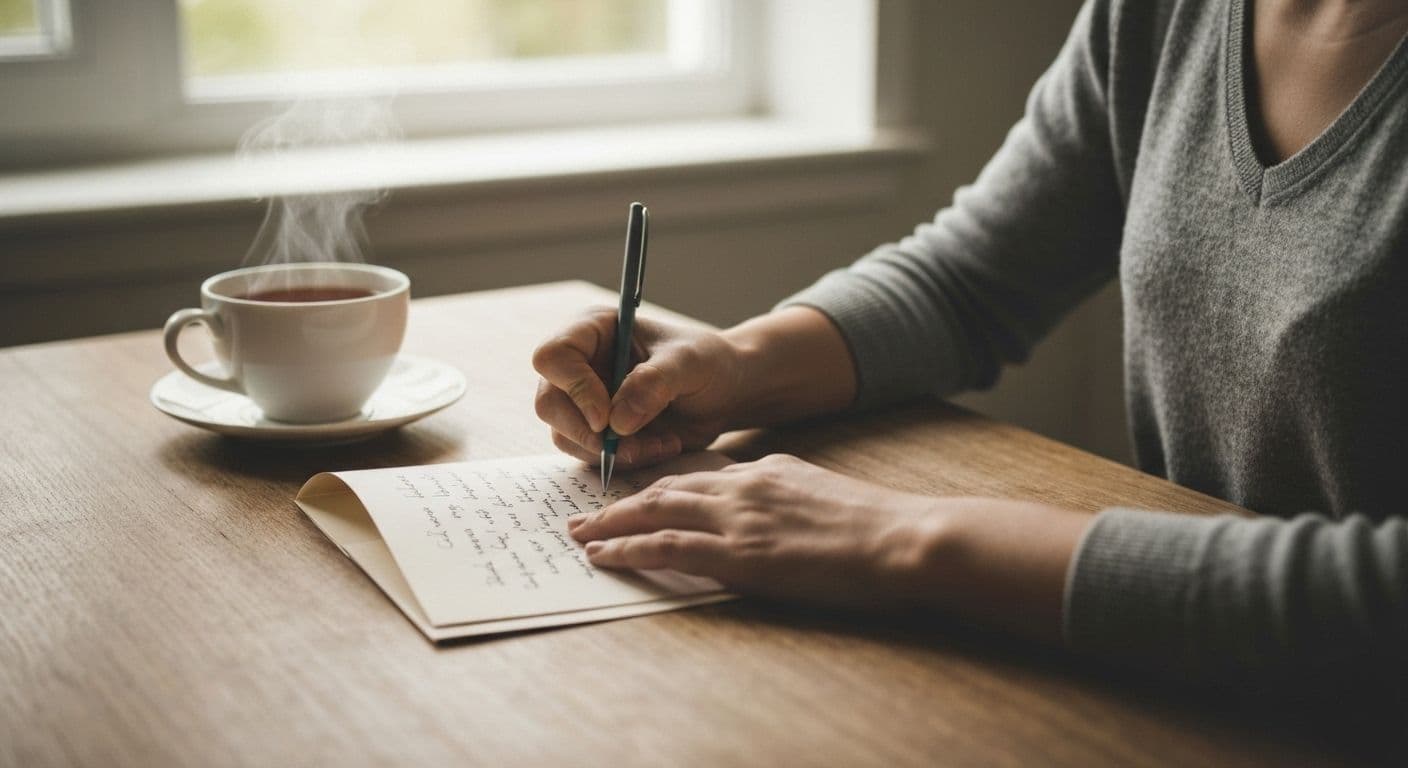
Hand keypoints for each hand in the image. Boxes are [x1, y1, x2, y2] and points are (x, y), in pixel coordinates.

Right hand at [532, 308, 744, 468]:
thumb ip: (654, 383)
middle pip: (548, 402)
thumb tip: (616, 421)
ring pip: (565, 435)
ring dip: (610, 451)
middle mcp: (580, 364)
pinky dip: (623, 460)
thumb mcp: (689, 363)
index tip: (606, 418)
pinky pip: (588, 455)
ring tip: (661, 444)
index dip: (574, 389)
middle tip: (630, 445)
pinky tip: (661, 447)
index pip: (553, 356)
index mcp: (593, 330)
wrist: (725, 392)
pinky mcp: (596, 431)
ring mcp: (583, 400)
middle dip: (587, 432)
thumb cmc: (707, 362)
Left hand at [568, 453, 1091, 641]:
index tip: (635, 496)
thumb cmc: (877, 527)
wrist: (900, 538)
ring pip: (655, 510)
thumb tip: (767, 512)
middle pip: (666, 486)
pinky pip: (666, 547)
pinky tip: (604, 557)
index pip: (700, 476)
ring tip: (579, 536)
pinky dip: (628, 549)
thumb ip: (788, 496)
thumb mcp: (825, 495)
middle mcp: (743, 484)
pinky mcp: (737, 553)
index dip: (661, 486)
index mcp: (767, 469)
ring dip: (610, 523)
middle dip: (621, 500)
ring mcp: (738, 517)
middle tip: (586, 514)